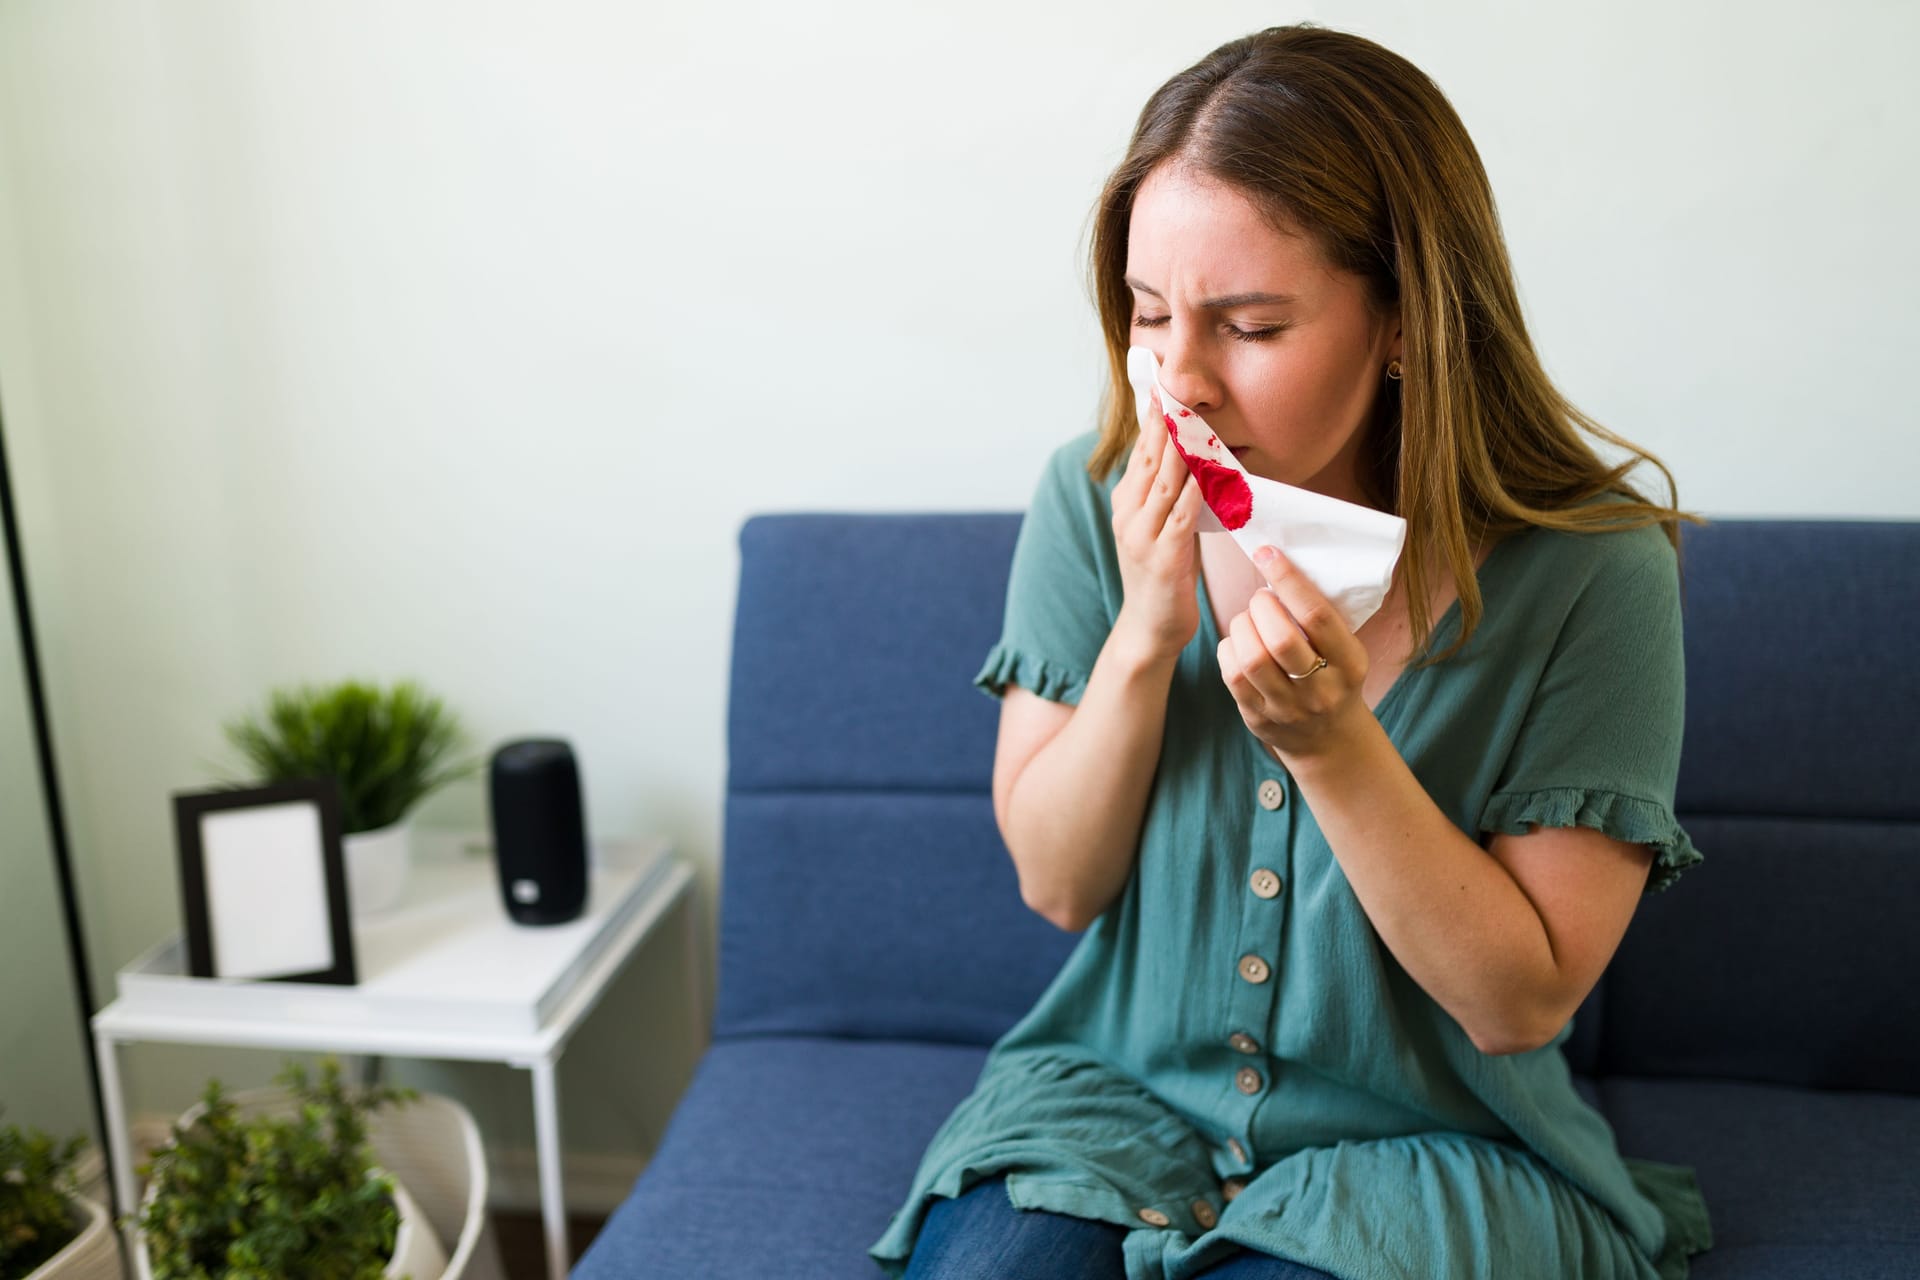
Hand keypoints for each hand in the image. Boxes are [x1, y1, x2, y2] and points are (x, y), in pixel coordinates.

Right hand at [1110, 388, 1206, 663]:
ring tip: (1195, 415)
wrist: (1148, 630)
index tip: (1164, 384)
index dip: (1153, 417)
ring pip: (1165, 480)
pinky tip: (1208, 468)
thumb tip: (1188, 455)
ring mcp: (1142, 534)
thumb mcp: (1156, 528)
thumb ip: (1167, 494)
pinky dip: (1196, 488)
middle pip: (1150, 457)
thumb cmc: (1160, 578)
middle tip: (1179, 384)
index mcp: (1126, 503)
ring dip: (1181, 446)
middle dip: (1165, 420)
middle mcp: (1128, 513)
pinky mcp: (1163, 556)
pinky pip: (1182, 513)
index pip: (1141, 450)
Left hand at [1218, 545, 1372, 762]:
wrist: (1330, 741)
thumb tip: (1281, 567)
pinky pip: (1232, 676)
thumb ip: (1322, 620)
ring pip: (1251, 658)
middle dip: (1261, 607)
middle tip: (1260, 598)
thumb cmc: (1335, 679)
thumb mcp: (1346, 651)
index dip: (1288, 580)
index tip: (1268, 554)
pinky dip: (1228, 648)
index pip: (1317, 616)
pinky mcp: (1258, 718)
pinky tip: (1238, 643)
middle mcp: (1321, 690)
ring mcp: (1287, 708)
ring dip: (1242, 626)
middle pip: (1280, 639)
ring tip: (1248, 619)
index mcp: (1350, 664)